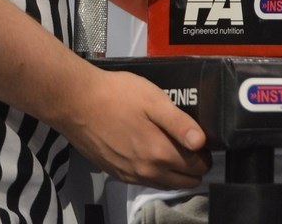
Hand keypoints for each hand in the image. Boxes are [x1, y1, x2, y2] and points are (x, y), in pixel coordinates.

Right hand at [59, 67, 209, 187]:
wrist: (76, 103)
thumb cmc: (117, 96)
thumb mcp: (154, 101)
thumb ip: (180, 124)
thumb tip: (202, 143)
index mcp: (159, 153)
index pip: (196, 167)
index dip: (204, 155)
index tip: (203, 142)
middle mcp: (145, 172)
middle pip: (183, 181)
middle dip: (193, 167)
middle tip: (191, 145)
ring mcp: (129, 175)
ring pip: (164, 184)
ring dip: (175, 172)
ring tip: (174, 148)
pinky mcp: (116, 173)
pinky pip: (145, 181)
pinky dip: (156, 173)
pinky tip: (152, 154)